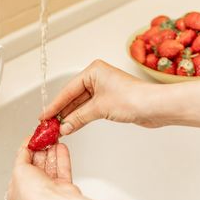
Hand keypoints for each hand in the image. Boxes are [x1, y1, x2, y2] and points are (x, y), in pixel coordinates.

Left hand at [7, 139, 80, 199]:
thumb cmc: (32, 194)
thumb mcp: (19, 169)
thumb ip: (22, 156)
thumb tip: (26, 147)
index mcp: (16, 192)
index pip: (21, 166)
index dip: (26, 150)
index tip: (32, 138)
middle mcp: (33, 192)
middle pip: (37, 164)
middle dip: (41, 149)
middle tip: (45, 136)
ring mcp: (49, 190)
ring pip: (50, 165)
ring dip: (52, 151)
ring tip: (54, 138)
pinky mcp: (63, 187)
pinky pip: (62, 169)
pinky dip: (62, 157)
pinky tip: (61, 147)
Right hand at [42, 59, 160, 134]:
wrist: (155, 107)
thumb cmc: (132, 98)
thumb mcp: (99, 108)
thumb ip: (78, 118)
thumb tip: (64, 127)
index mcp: (93, 71)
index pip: (68, 90)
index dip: (55, 104)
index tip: (44, 115)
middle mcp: (97, 78)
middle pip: (74, 96)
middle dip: (62, 111)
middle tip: (49, 124)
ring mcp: (103, 89)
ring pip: (81, 104)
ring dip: (71, 116)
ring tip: (58, 128)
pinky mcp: (109, 100)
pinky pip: (90, 109)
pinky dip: (81, 117)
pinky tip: (72, 125)